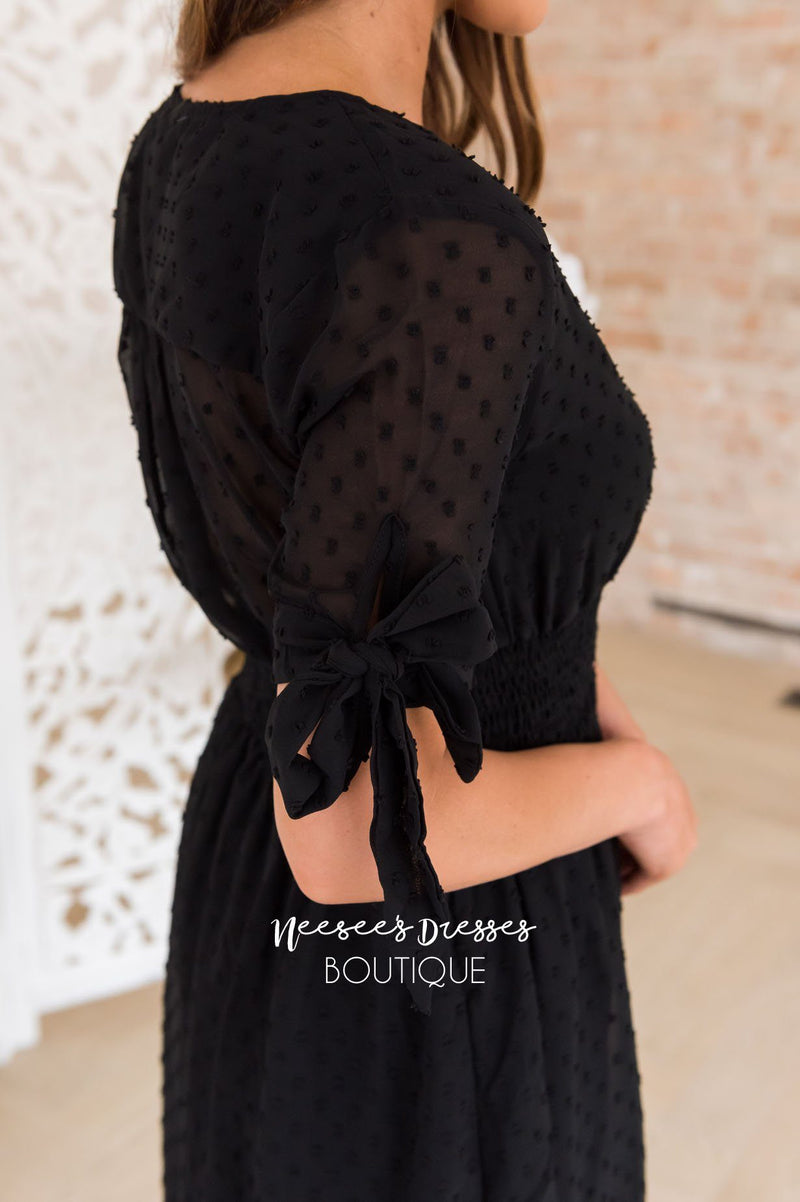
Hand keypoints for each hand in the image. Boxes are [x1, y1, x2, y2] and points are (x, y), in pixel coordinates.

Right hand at [616, 742, 698, 895]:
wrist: (629, 777)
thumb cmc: (610, 754)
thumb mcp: (610, 738)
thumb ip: (603, 735)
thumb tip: (578, 721)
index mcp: (670, 783)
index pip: (658, 809)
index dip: (635, 819)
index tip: (613, 826)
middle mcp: (683, 815)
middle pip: (661, 837)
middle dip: (640, 847)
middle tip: (611, 854)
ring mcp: (679, 840)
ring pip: (655, 858)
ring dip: (633, 866)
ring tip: (609, 871)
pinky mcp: (666, 862)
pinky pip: (646, 877)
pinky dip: (630, 883)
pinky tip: (612, 884)